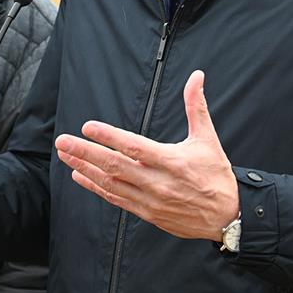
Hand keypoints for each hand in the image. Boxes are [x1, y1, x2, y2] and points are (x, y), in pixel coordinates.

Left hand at [54, 70, 238, 240]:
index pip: (134, 147)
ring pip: (111, 183)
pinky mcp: (147, 213)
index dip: (109, 137)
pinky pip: (116, 199)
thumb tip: (196, 76)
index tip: (87, 127)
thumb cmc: (216, 175)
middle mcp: (158, 182)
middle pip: (114, 166)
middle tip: (63, 141)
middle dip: (85, 152)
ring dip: (85, 169)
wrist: (228, 217)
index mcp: (171, 161)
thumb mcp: (207, 138)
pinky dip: (96, 188)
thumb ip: (196, 106)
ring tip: (65, 156)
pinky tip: (80, 177)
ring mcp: (150, 200)